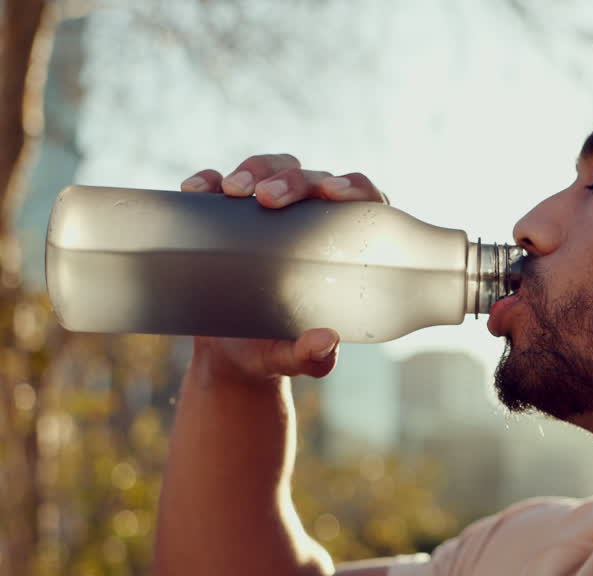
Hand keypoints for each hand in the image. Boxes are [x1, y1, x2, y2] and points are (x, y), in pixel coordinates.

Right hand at [179, 153, 387, 381]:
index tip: (334, 194)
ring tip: (234, 191)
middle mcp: (312, 218)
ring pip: (272, 169)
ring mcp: (270, 211)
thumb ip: (313, 355)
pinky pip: (220, 183)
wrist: (231, 353)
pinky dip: (210, 180)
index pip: (362, 203)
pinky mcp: (228, 213)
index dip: (355, 188)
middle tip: (268, 198)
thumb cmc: (277, 349)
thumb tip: (325, 342)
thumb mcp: (295, 358)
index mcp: (345, 245)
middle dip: (293, 181)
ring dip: (255, 171)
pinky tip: (197, 189)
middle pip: (313, 179)